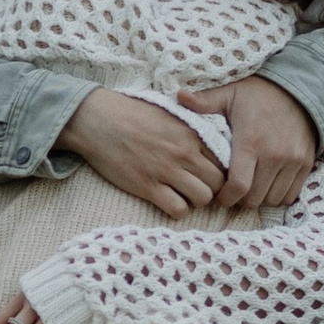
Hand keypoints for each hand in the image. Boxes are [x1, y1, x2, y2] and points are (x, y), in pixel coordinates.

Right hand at [58, 86, 227, 216]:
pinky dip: (176, 209)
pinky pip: (177, 209)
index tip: (210, 172)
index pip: (225, 160)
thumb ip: (191, 127)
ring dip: (195, 200)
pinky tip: (168, 201)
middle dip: (212, 188)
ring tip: (183, 194)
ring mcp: (166, 171)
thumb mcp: (169, 113)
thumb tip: (208, 143)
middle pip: (218, 183)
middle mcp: (184, 152)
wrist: (98, 120)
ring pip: (202, 198)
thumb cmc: (131, 114)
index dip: (221, 170)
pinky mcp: (148, 187)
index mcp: (192, 133)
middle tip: (198, 187)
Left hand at [187, 72, 316, 212]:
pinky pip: (290, 195)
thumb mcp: (230, 94)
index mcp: (251, 141)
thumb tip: (179, 96)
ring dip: (258, 198)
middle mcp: (274, 155)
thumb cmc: (259, 93)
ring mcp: (292, 161)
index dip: (225, 197)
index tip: (219, 194)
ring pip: (272, 200)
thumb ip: (205, 101)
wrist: (299, 88)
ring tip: (249, 186)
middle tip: (232, 190)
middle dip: (239, 199)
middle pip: (253, 199)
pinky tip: (267, 183)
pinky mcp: (305, 164)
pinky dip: (277, 195)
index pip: (238, 186)